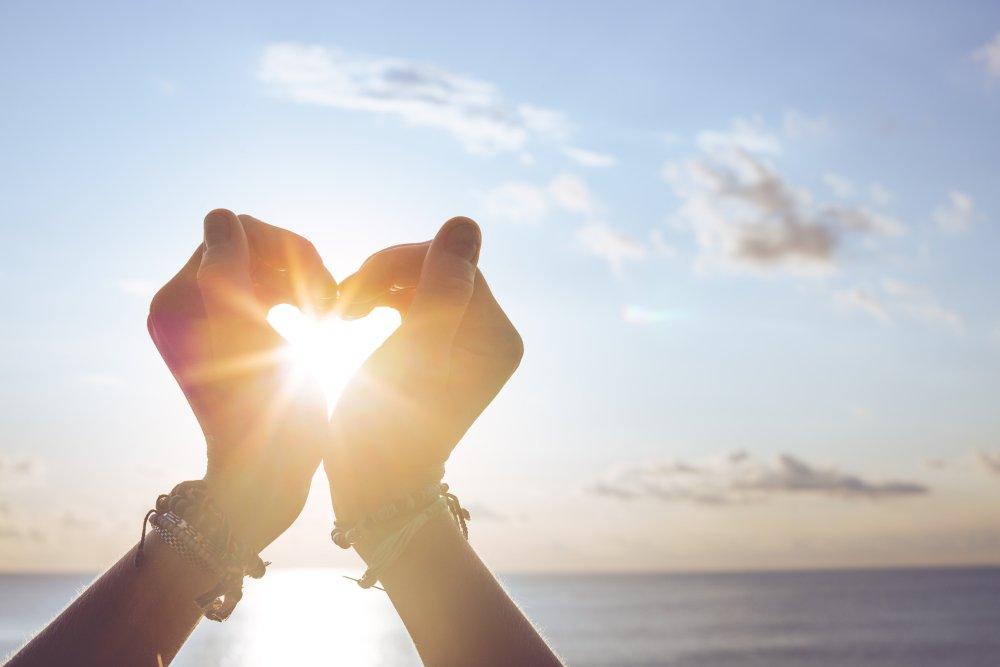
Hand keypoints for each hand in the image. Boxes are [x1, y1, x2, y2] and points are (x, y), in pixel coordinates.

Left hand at [148, 209, 335, 550]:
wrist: (268, 474)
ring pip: (270, 268)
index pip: (236, 232)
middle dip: (298, 267)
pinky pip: (274, 293)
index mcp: (176, 299)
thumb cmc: (262, 411)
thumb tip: (221, 214)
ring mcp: (214, 323)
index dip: (286, 249)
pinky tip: (321, 323)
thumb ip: (229, 266)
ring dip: (306, 283)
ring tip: (329, 317)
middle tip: (330, 306)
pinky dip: (302, 301)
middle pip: (254, 247)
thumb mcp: (247, 333)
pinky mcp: (241, 339)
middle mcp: (187, 306)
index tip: (318, 292)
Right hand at [326, 216, 522, 523]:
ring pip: (418, 283)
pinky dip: (378, 305)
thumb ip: (442, 284)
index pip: (447, 260)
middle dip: (383, 278)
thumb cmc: (386, 425)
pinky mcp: (442, 353)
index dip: (393, 265)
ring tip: (340, 315)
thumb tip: (467, 221)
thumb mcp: (413, 350)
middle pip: (434, 269)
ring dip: (375, 289)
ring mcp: (469, 345)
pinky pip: (411, 304)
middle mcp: (493, 336)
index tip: (347, 296)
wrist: (374, 486)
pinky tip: (351, 322)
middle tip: (338, 307)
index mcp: (497, 334)